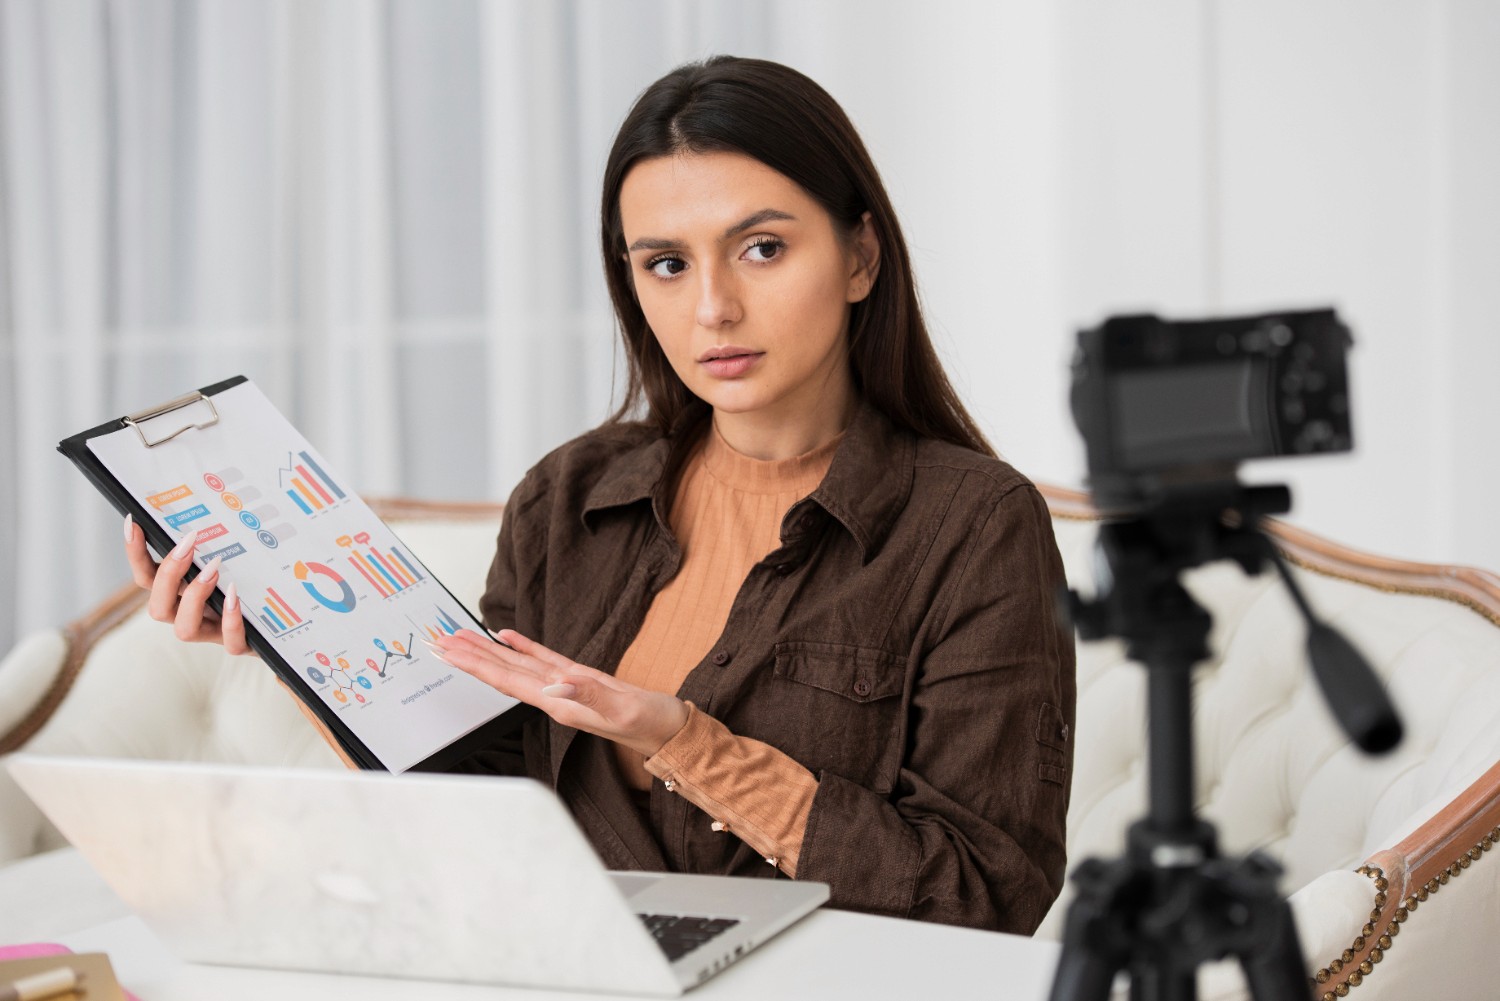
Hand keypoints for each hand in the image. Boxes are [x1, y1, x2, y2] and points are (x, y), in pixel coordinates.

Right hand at [124, 514, 252, 655]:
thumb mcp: (229, 561)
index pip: (147, 577)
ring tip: (212, 570)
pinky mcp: (241, 645)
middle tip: (188, 544)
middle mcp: (190, 615)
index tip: (134, 522)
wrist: (280, 625)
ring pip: (185, 629)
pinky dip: (231, 621)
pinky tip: (234, 596)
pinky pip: (231, 643)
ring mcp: (214, 632)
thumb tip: (205, 510)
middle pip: (158, 607)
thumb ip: (213, 546)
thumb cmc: (249, 584)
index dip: (136, 554)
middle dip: (168, 575)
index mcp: (181, 594)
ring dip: (193, 598)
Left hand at [431, 629, 688, 757]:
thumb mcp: (624, 710)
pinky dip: (522, 646)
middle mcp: (556, 697)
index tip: (449, 652)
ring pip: (518, 665)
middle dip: (469, 658)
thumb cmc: (652, 723)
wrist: (672, 731)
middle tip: (438, 641)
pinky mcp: (581, 679)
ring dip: (488, 652)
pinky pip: (543, 660)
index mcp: (561, 705)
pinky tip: (506, 636)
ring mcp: (567, 688)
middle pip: (503, 674)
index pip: (508, 681)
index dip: (476, 665)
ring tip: (460, 637)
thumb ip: (590, 697)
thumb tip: (554, 687)